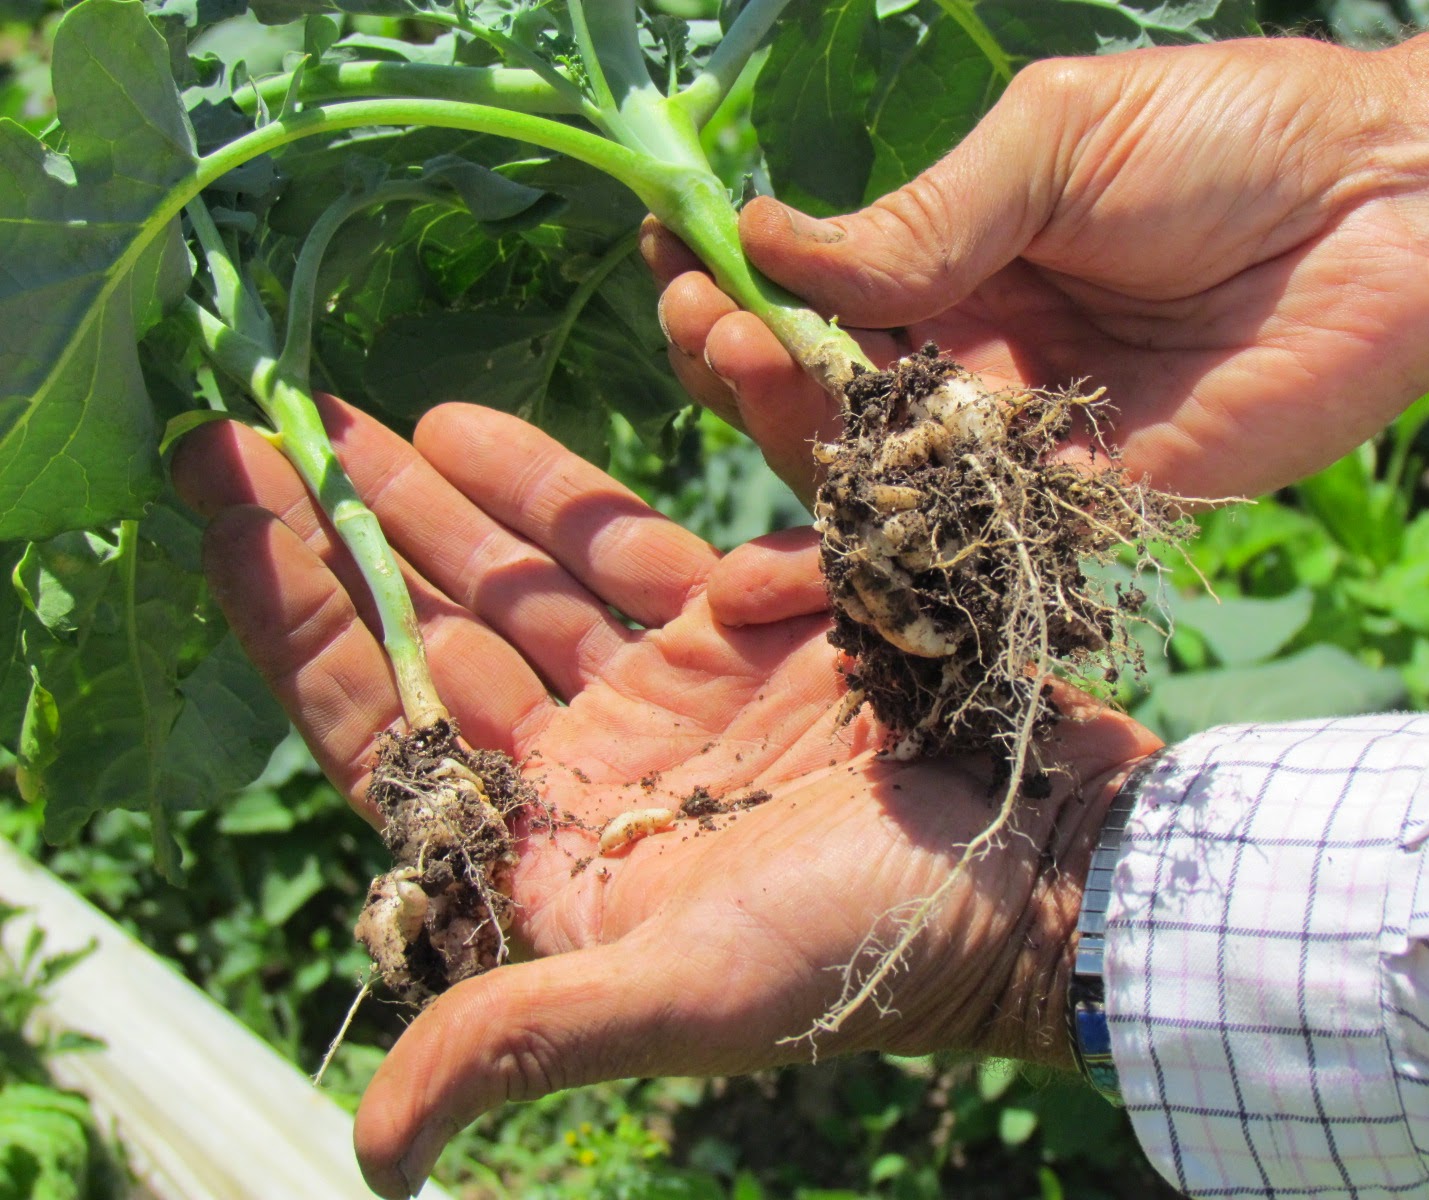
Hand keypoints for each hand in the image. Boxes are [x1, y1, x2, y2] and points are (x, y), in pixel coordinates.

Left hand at [172, 401, 1158, 1197]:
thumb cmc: (875, 944)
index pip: (386, 726)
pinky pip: (633, 542)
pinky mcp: (746, 632)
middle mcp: (597, 773)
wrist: (1049, 866)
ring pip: (527, 581)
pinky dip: (562, 490)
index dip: (295, 624)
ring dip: (439, 506)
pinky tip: (485, 431)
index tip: (221, 510)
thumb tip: (369, 1157)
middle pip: (440, 638)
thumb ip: (524, 1037)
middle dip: (348, 544)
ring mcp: (671, 695)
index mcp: (555, 858)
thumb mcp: (690, 995)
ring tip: (351, 421)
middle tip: (254, 438)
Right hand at [651, 18, 1428, 501]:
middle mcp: (973, 358)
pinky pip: (963, 540)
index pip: (819, 291)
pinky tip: (816, 516)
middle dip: (746, 358)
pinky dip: (885, 543)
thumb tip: (766, 237)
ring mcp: (1017, 440)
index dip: (741, 282)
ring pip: (877, 467)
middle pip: (827, 389)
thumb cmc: (1228, 143)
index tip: (674, 258)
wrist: (1392, 215)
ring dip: (795, 430)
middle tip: (703, 323)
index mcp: (959, 262)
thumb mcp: (1051, 145)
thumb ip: (921, 218)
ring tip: (742, 364)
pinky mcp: (1075, 508)